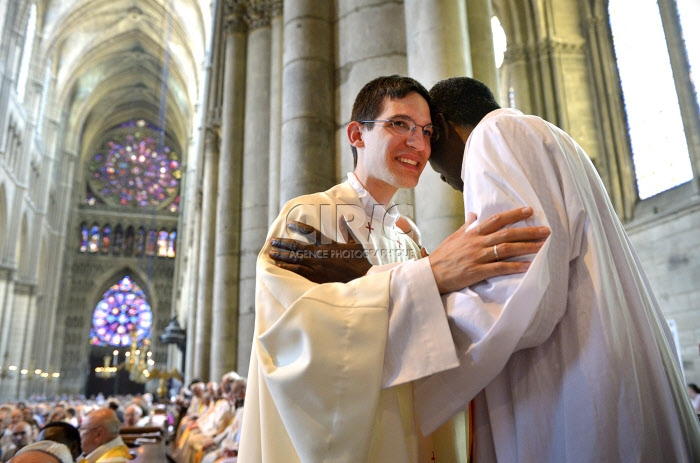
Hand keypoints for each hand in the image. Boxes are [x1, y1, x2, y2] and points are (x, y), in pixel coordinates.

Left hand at [269, 221, 371, 283]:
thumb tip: (343, 216)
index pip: (311, 232)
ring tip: (271, 253)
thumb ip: (346, 230)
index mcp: (328, 244)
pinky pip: (299, 272)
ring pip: (295, 259)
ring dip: (282, 256)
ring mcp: (317, 266)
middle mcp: (320, 254)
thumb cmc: (360, 262)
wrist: (363, 279)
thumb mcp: (355, 243)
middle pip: (297, 247)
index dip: (299, 227)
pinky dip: (288, 268)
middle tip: (272, 241)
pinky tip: (280, 266)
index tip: (289, 224)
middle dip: (283, 243)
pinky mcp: (316, 277)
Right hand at [429, 207, 549, 293]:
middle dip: (528, 231)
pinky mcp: (477, 271)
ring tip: (542, 246)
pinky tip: (528, 266)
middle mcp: (477, 242)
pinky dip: (515, 266)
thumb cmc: (442, 256)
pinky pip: (500, 268)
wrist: (430, 274)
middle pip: (506, 234)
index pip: (496, 220)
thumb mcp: (453, 237)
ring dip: (526, 247)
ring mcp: (477, 257)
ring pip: (506, 249)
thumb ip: (466, 226)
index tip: (529, 211)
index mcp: (472, 233)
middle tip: (546, 230)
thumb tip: (473, 214)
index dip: (514, 214)